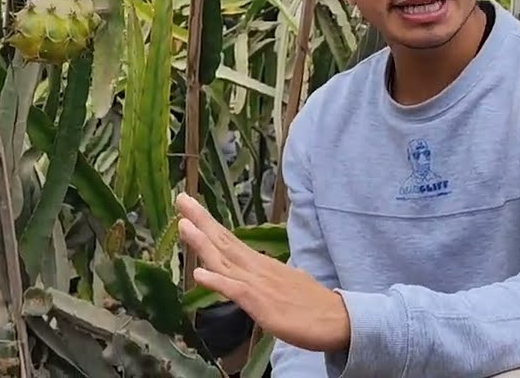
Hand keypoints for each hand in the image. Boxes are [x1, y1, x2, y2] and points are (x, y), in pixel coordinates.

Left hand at [174, 193, 350, 352]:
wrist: (339, 320)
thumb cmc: (313, 305)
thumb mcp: (286, 284)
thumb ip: (271, 277)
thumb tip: (268, 271)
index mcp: (260, 265)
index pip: (229, 240)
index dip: (208, 224)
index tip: (189, 206)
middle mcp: (256, 269)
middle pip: (223, 242)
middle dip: (200, 221)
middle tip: (181, 199)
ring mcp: (259, 284)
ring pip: (225, 261)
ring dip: (202, 243)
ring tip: (183, 225)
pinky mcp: (262, 304)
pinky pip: (236, 291)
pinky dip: (217, 282)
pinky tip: (200, 275)